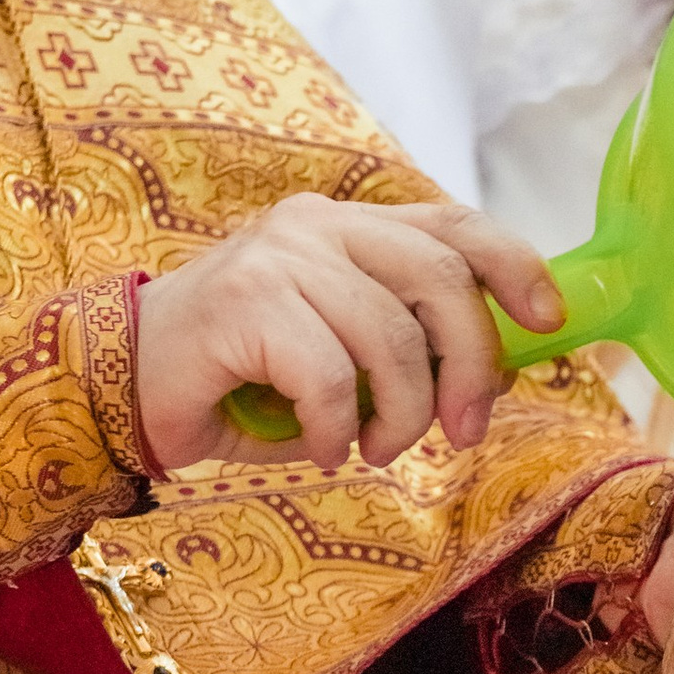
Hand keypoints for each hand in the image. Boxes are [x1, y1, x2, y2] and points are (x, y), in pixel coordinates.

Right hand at [132, 195, 566, 475]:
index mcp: (350, 226)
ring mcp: (278, 257)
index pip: (455, 226)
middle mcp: (317, 224)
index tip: (550, 322)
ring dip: (400, 416)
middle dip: (469, 368)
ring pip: (390, 339)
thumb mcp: (341, 351)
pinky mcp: (244, 303)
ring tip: (374, 449)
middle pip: (440, 281)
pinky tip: (322, 449)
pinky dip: (337, 430)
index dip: (516, 268)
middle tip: (461, 432)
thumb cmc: (242, 376)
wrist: (123, 383)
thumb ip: (409, 345)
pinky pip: (330, 378)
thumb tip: (495, 372)